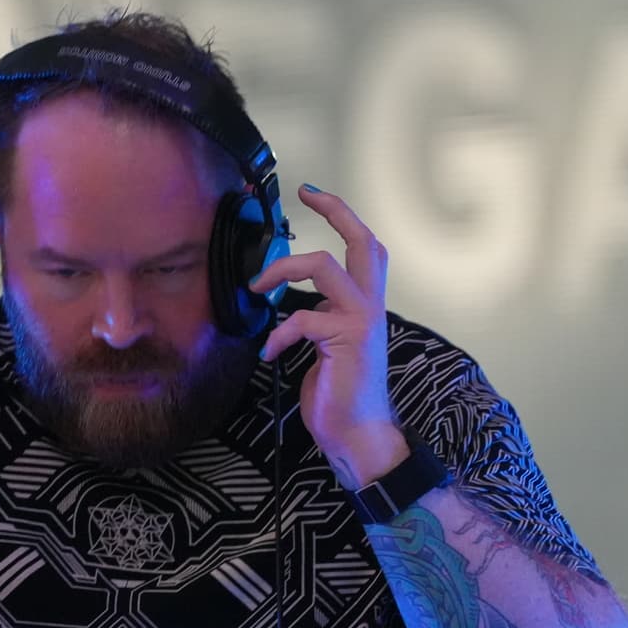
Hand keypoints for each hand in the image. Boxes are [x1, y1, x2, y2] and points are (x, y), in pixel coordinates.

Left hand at [247, 185, 406, 488]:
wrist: (358, 434)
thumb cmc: (341, 393)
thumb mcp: (328, 346)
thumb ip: (319, 318)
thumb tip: (287, 302)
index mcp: (366, 304)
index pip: (364, 247)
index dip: (341, 215)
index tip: (312, 193)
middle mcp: (370, 306)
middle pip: (362, 242)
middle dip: (334, 212)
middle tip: (304, 196)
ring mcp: (360, 322)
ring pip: (325, 266)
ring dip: (284, 269)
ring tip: (257, 287)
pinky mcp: (344, 341)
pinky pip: (302, 320)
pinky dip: (278, 334)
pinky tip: (268, 353)